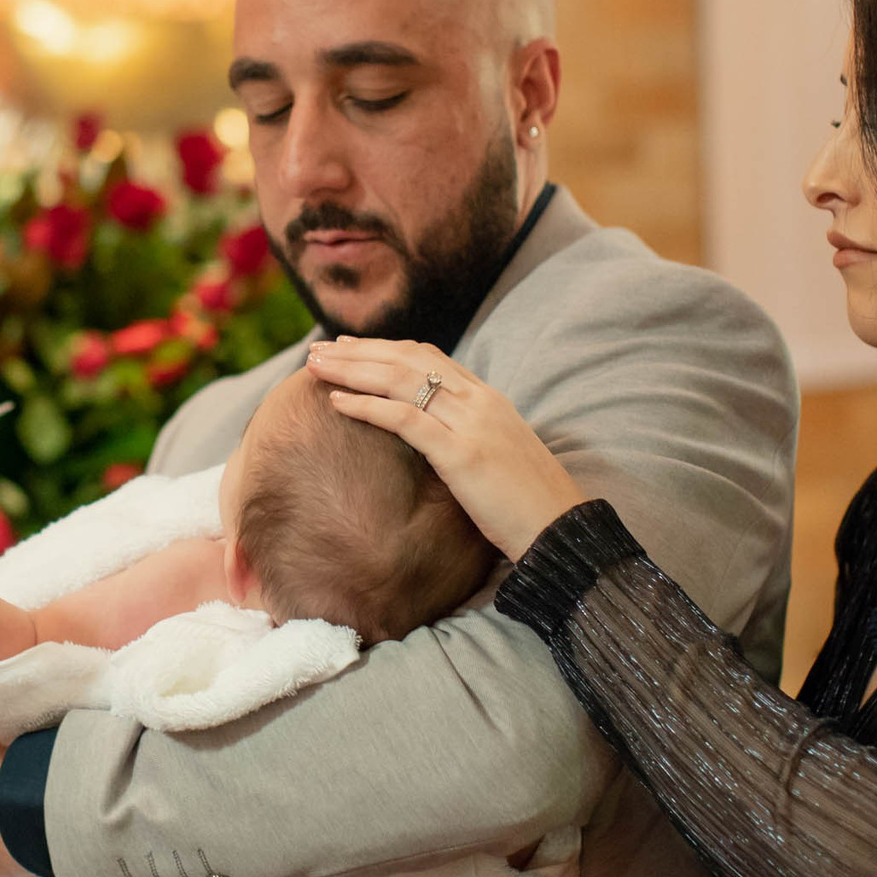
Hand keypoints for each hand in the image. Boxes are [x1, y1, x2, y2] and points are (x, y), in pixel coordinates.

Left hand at [307, 337, 587, 559]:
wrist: (561, 530)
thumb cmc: (526, 504)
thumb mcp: (496, 455)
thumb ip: (466, 435)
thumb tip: (432, 438)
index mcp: (488, 398)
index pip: (429, 357)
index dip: (385, 348)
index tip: (349, 347)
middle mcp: (479, 401)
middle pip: (408, 360)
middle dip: (359, 351)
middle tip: (318, 350)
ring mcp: (471, 423)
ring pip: (401, 380)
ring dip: (353, 370)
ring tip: (316, 367)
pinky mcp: (462, 453)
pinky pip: (405, 420)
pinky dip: (367, 406)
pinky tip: (336, 403)